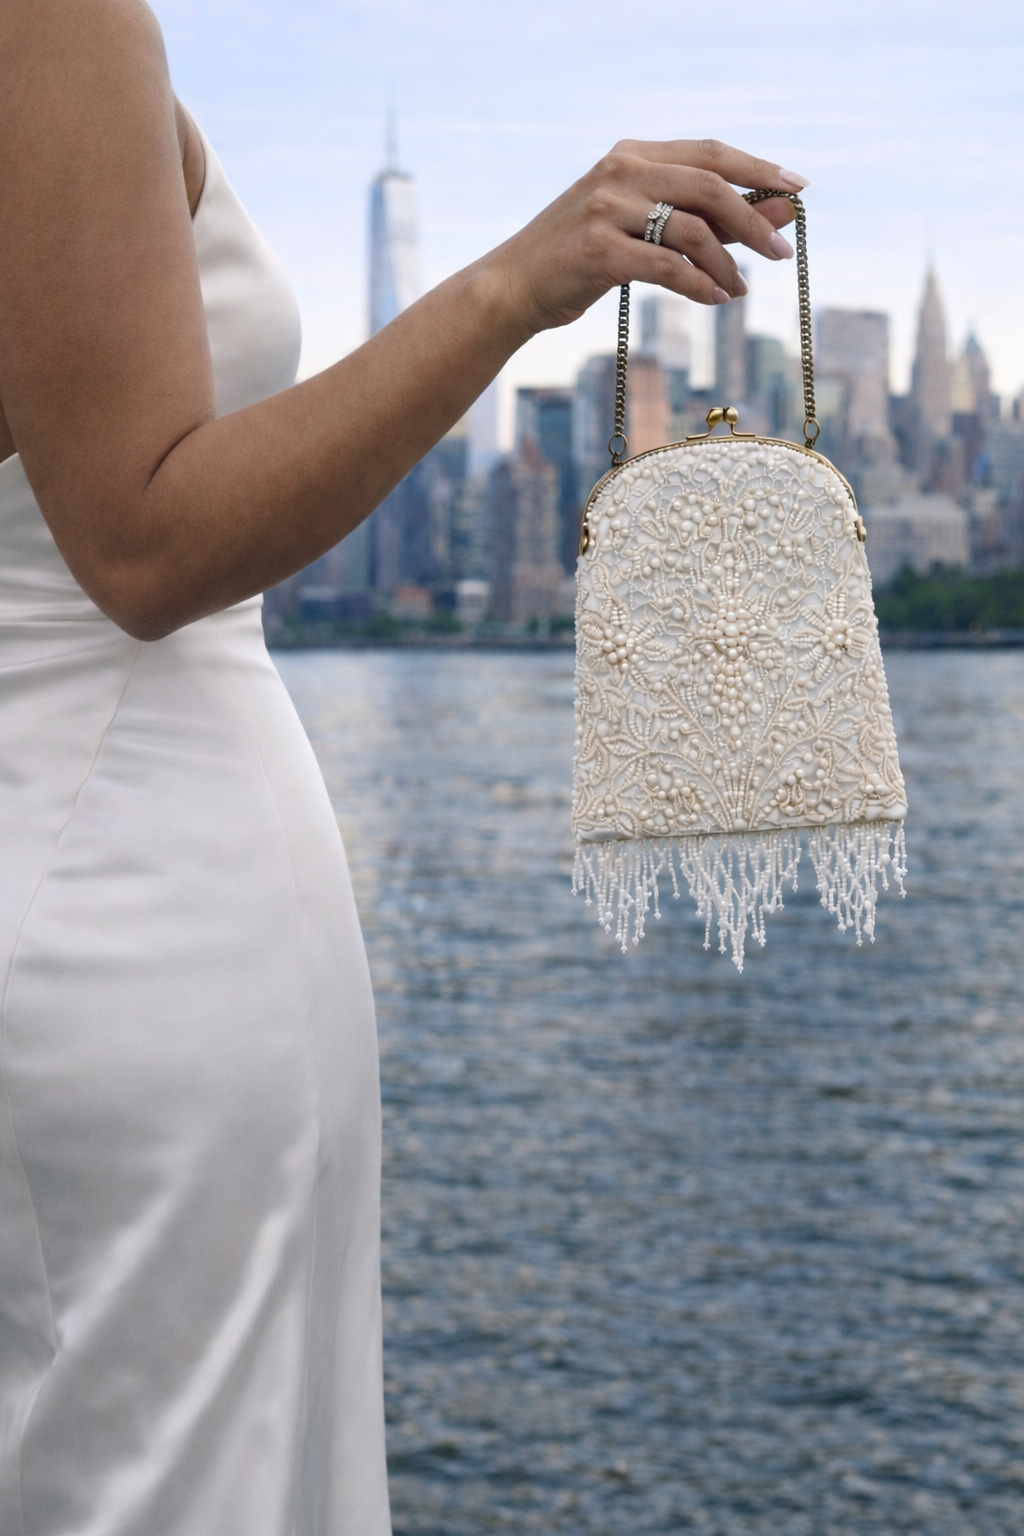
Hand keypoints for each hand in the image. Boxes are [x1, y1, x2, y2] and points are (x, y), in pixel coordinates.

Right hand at [493, 137, 808, 333]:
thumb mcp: (642, 229)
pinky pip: (666, 266)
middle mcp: (621, 170)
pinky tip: (715, 299)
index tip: (798, 188)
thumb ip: (704, 219)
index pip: (710, 152)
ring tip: (740, 290)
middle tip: (782, 252)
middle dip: (754, 219)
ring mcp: (606, 207)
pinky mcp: (597, 250)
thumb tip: (776, 215)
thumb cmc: (580, 259)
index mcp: (633, 153)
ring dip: (727, 262)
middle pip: (709, 185)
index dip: (759, 168)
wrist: (513, 287)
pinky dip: (699, 284)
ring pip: (691, 228)